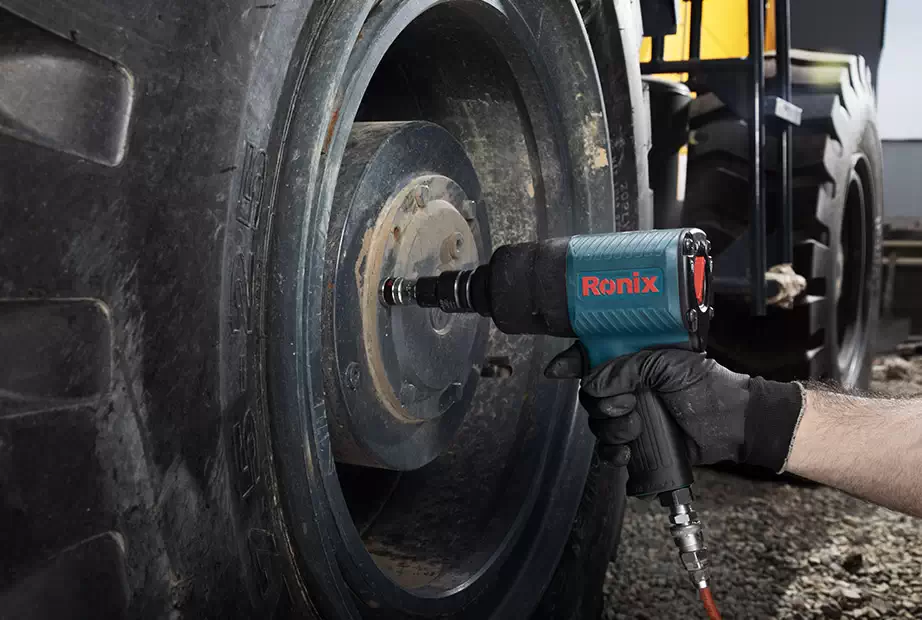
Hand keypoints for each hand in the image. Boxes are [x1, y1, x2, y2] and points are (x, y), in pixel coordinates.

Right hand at [545, 345, 803, 471]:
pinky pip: (609, 451)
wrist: (732, 422)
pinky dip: (612, 453)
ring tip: (636, 429)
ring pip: (597, 425)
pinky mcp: (638, 444)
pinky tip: (625, 452)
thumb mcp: (665, 363)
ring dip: (611, 429)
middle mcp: (627, 388)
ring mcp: (631, 416)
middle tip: (628, 405)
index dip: (571, 363)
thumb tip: (595, 383)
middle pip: (589, 397)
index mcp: (632, 362)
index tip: (556, 370)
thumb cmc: (706, 384)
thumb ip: (627, 368)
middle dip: (602, 405)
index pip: (591, 358)